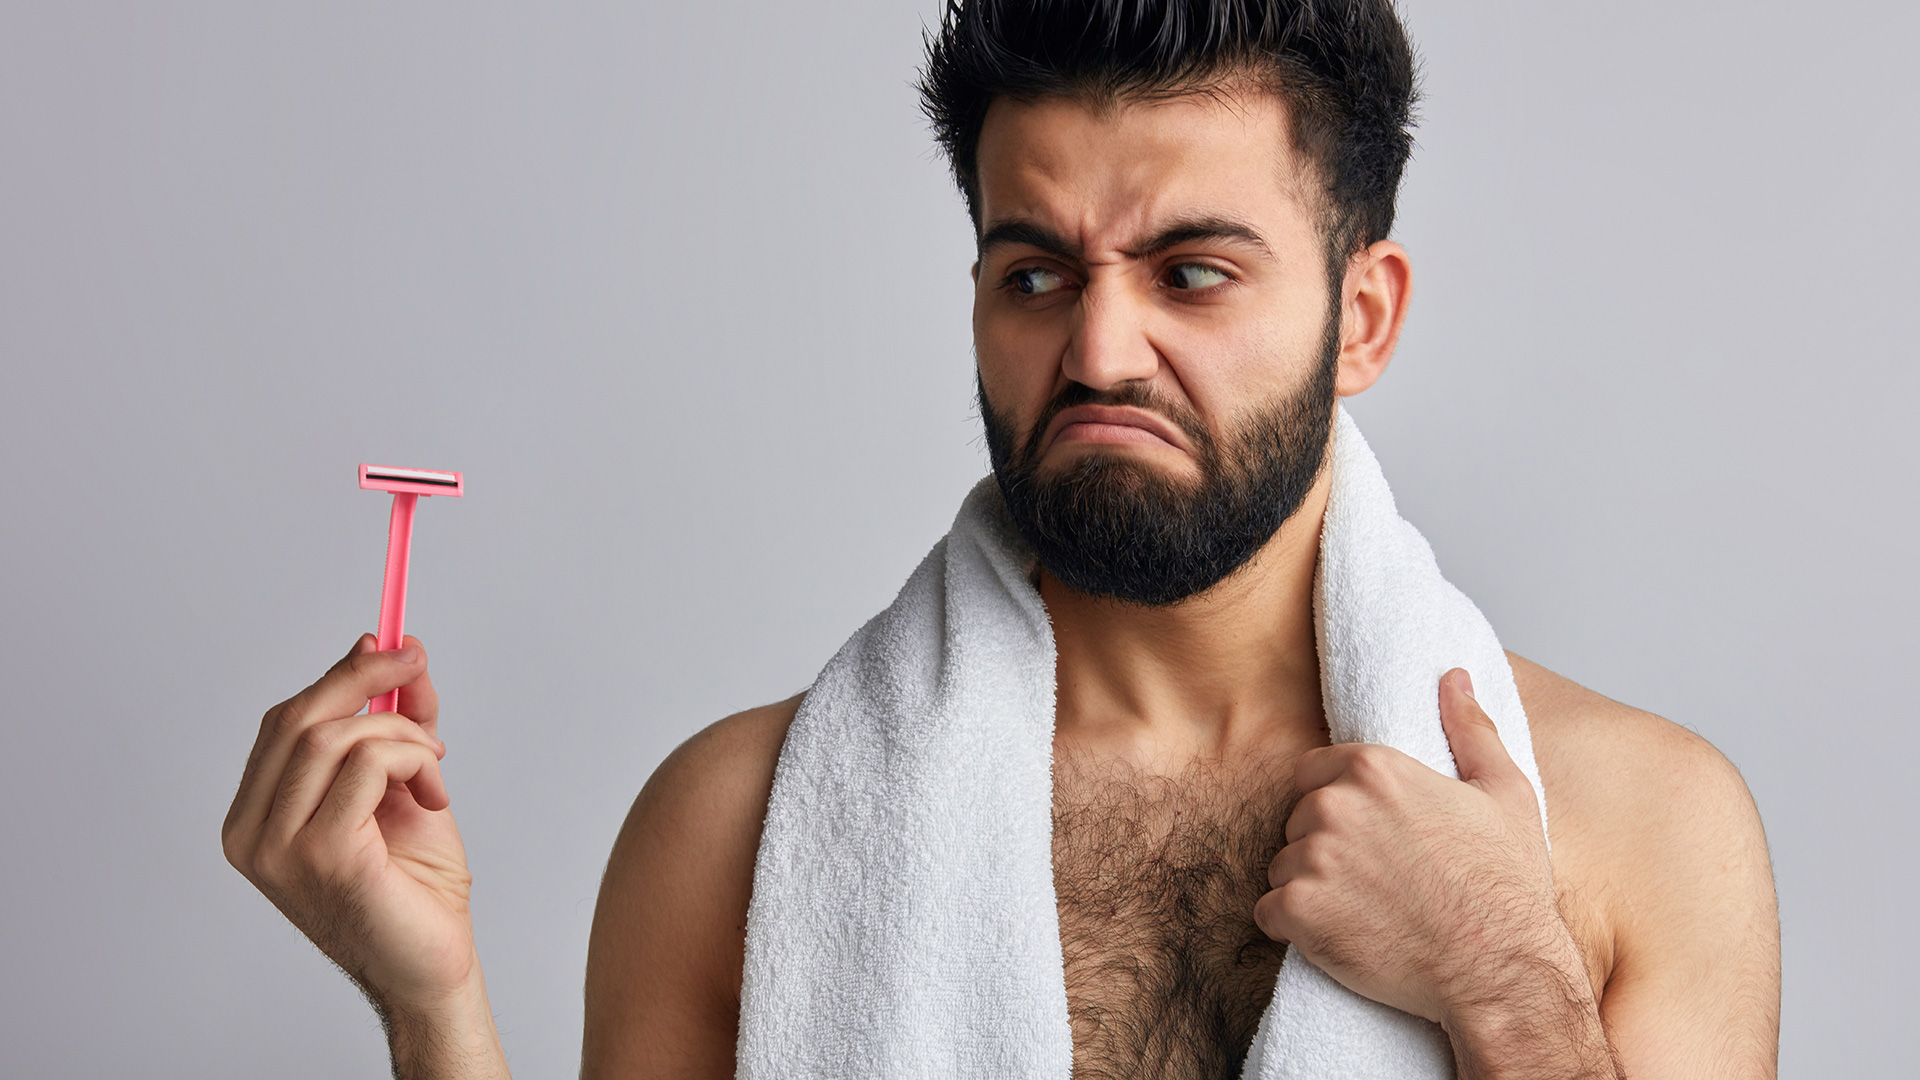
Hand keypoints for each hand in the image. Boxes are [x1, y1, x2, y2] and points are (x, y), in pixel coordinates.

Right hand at [222, 634, 477, 1013]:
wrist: (431, 962)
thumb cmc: (413, 884)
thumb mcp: (402, 782)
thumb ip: (391, 723)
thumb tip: (394, 651)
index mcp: (256, 817)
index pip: (283, 723)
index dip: (337, 677)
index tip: (390, 647)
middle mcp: (253, 834)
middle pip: (297, 719)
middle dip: (366, 677)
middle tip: (416, 662)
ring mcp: (279, 849)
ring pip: (334, 737)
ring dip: (403, 734)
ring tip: (434, 765)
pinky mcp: (323, 856)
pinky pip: (367, 766)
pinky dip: (412, 760)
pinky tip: (433, 792)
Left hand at [1254, 669, 1583, 1029]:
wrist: (1500, 971)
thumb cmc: (1506, 887)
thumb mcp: (1505, 794)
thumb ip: (1470, 729)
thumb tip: (1453, 678)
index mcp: (1375, 768)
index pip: (1314, 773)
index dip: (1337, 806)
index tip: (1369, 838)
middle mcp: (1335, 805)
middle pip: (1297, 820)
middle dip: (1324, 848)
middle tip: (1376, 882)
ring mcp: (1312, 857)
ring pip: (1283, 866)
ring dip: (1310, 889)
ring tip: (1365, 911)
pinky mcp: (1298, 910)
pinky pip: (1269, 912)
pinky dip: (1293, 928)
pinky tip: (1340, 936)